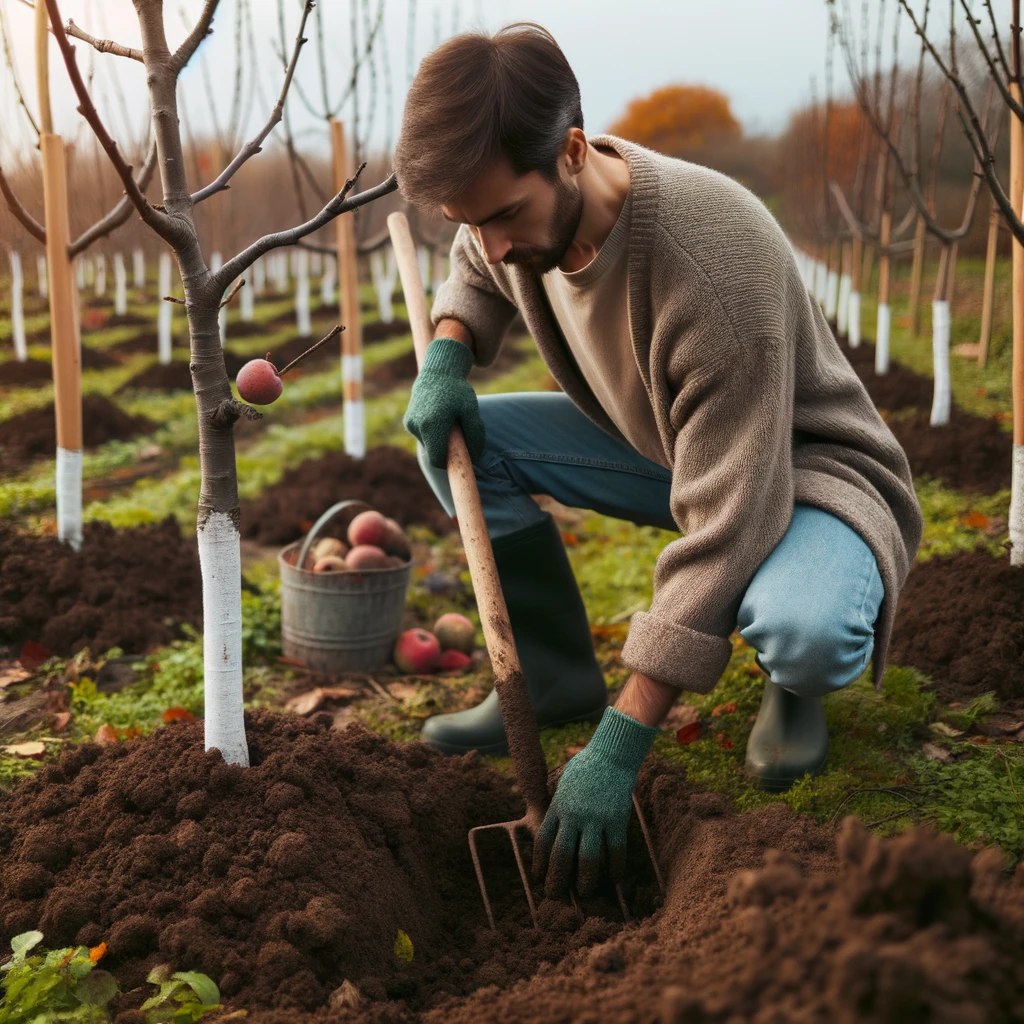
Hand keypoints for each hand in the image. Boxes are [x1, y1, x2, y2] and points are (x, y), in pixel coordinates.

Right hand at [403, 337, 484, 468]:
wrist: (437, 371)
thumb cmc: (457, 391)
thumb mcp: (471, 410)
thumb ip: (475, 435)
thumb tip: (475, 458)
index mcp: (432, 426)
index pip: (438, 460)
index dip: (449, 464)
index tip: (460, 462)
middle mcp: (417, 426)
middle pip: (433, 454)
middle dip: (446, 452)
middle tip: (459, 440)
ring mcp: (410, 424)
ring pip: (428, 445)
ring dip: (439, 440)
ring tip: (448, 422)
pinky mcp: (407, 420)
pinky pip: (422, 436)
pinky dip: (432, 433)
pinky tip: (439, 417)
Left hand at [533, 707, 656, 896]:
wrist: (611, 755)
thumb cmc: (584, 767)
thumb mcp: (562, 784)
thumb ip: (555, 805)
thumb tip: (548, 826)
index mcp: (558, 806)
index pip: (543, 840)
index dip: (540, 862)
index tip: (538, 876)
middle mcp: (574, 815)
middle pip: (561, 854)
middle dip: (556, 879)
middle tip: (554, 896)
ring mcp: (596, 818)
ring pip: (588, 858)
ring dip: (584, 881)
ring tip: (583, 894)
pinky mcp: (616, 820)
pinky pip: (615, 851)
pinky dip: (614, 868)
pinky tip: (613, 879)